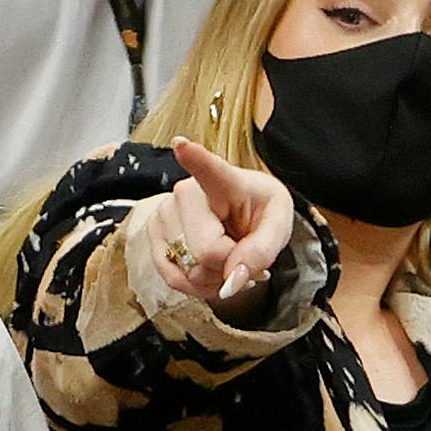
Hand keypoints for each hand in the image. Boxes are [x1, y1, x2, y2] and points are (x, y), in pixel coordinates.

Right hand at [147, 136, 293, 305]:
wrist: (244, 217)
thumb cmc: (261, 214)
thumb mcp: (277, 228)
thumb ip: (261, 252)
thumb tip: (231, 280)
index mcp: (226, 181)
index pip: (209, 169)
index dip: (195, 158)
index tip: (182, 145)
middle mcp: (187, 192)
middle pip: (205, 251)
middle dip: (229, 266)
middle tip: (241, 253)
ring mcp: (164, 212)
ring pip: (187, 270)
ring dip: (214, 279)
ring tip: (227, 260)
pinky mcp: (153, 234)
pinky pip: (172, 277)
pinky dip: (197, 286)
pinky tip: (211, 272)